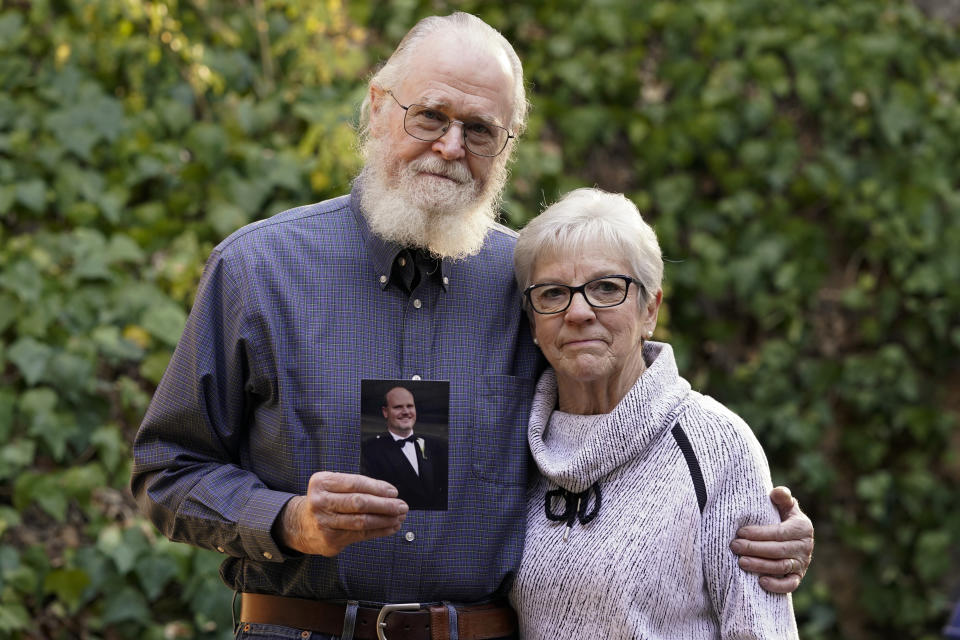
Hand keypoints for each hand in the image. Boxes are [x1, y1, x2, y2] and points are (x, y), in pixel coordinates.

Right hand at [279, 471, 407, 556]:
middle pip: (359, 503)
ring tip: (399, 517)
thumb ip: (356, 486)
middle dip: (385, 505)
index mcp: (322, 482)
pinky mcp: (330, 540)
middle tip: (402, 506)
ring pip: (361, 521)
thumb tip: (390, 493)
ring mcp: (324, 523)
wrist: (300, 525)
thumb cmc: (326, 501)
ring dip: (385, 520)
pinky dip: (379, 531)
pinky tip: (390, 527)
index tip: (394, 492)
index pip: (355, 483)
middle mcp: (320, 502)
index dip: (377, 488)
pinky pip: (360, 535)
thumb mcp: (333, 486)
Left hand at [729, 486, 813, 593]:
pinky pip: (790, 585)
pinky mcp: (799, 577)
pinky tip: (760, 581)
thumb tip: (777, 492)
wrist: (793, 536)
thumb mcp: (785, 505)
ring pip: (781, 567)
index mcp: (802, 527)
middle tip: (734, 546)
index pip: (779, 532)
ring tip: (741, 562)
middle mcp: (805, 546)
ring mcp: (803, 563)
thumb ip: (782, 497)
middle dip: (754, 549)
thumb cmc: (783, 517)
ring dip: (760, 565)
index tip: (740, 532)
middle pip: (778, 550)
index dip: (759, 533)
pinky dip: (777, 585)